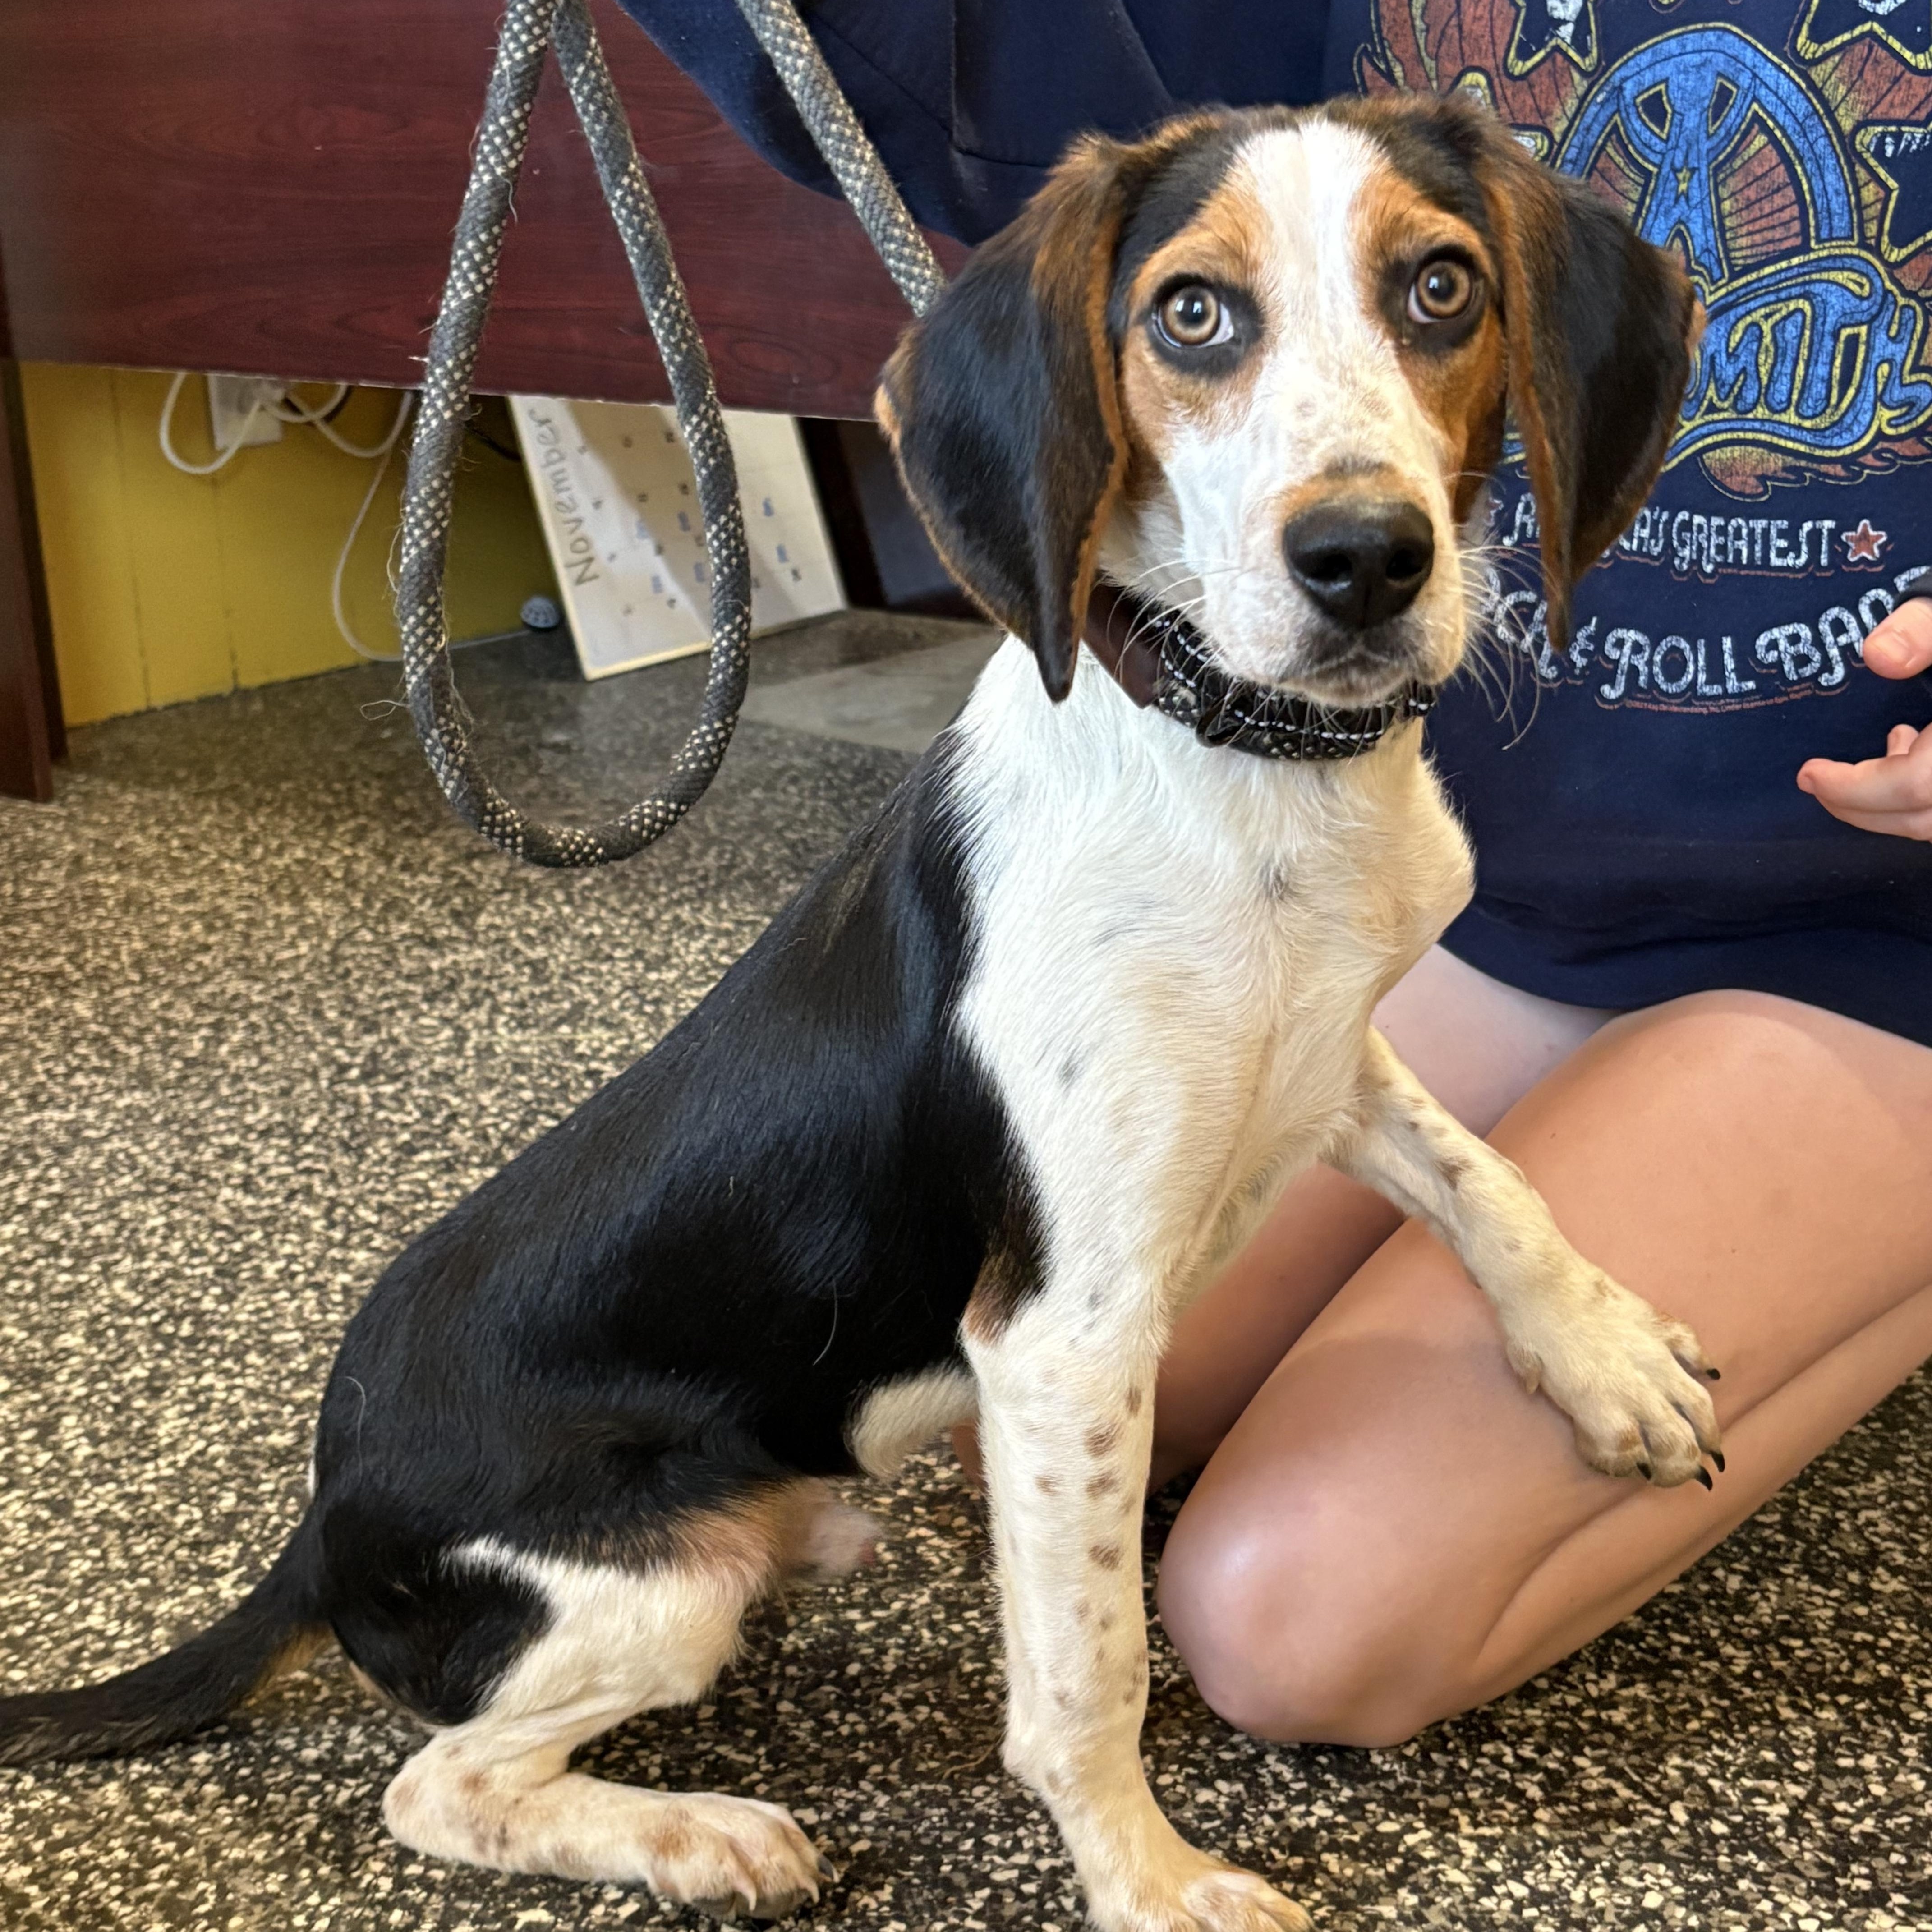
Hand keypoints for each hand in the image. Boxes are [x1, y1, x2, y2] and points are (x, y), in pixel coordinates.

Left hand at [1796, 596, 1931, 840]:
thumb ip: (1924, 629)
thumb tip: (1880, 655)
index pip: (1914, 784)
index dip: (1853, 788)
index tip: (1809, 773)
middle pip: (1923, 818)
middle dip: (1860, 806)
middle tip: (1818, 782)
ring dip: (1893, 803)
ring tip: (1879, 751)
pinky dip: (1921, 794)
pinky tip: (1910, 748)